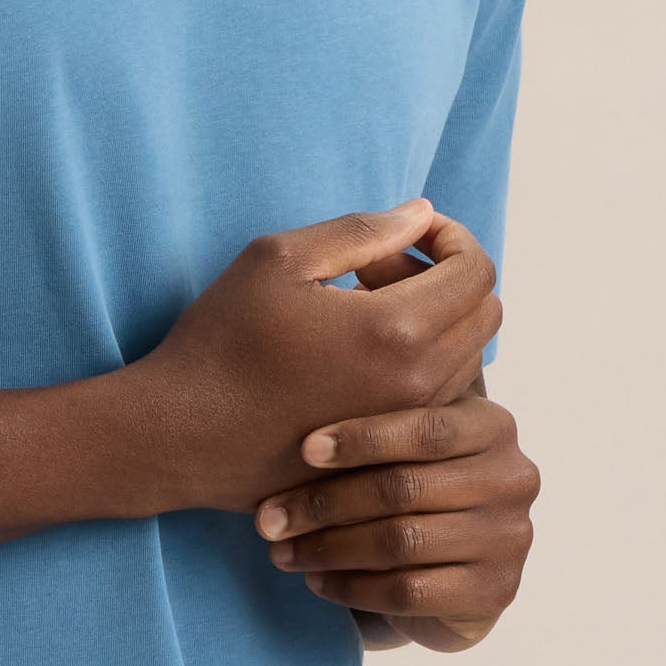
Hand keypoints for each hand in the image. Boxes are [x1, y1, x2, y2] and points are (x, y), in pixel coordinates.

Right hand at [129, 203, 502, 513]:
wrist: (180, 435)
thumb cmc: (221, 341)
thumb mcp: (279, 260)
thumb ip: (362, 230)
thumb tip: (422, 214)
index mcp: (398, 331)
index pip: (476, 271)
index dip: (451, 237)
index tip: (410, 232)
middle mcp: (418, 385)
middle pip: (485, 314)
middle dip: (446, 277)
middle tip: (378, 269)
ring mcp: (407, 426)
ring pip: (467, 357)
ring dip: (434, 321)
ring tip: (362, 311)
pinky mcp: (390, 451)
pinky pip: (439, 395)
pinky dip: (420, 362)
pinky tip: (359, 354)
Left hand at [250, 388, 539, 649]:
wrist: (457, 571)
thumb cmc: (415, 489)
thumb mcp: (406, 445)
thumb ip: (377, 413)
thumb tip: (284, 401)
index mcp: (494, 427)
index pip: (426, 428)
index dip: (361, 438)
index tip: (303, 450)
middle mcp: (512, 480)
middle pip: (402, 488)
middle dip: (323, 503)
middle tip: (266, 517)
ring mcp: (508, 541)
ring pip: (399, 542)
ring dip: (327, 549)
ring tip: (280, 551)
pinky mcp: (492, 594)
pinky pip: (407, 591)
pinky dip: (351, 587)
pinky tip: (317, 581)